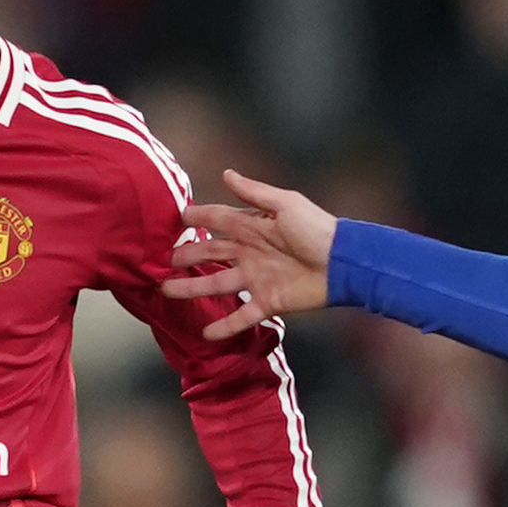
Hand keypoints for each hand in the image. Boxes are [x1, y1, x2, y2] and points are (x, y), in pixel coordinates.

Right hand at [163, 170, 339, 339]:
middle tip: (163, 261)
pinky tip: (205, 333)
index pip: (217, 220)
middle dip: (187, 256)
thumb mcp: (285, 204)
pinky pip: (242, 316)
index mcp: (253, 226)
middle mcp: (250, 252)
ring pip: (217, 284)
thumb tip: (226, 173)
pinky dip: (225, 326)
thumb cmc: (317, 228)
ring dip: (192, 289)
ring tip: (167, 292)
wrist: (344, 263)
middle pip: (211, 253)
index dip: (196, 218)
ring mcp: (257, 278)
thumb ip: (254, 192)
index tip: (174, 219)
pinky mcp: (269, 302)